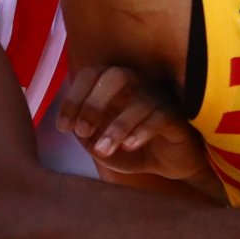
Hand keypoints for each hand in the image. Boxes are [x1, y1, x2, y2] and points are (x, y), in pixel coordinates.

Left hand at [56, 65, 207, 179]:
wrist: (171, 164)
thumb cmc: (134, 147)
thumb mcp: (103, 146)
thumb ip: (87, 137)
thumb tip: (74, 128)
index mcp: (116, 87)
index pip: (92, 74)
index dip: (74, 97)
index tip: (63, 126)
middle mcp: (138, 85)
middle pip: (115, 76)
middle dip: (94, 104)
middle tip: (82, 131)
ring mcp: (159, 99)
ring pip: (139, 100)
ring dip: (117, 126)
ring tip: (104, 150)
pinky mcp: (177, 118)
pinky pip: (160, 117)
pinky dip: (141, 131)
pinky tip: (129, 147)